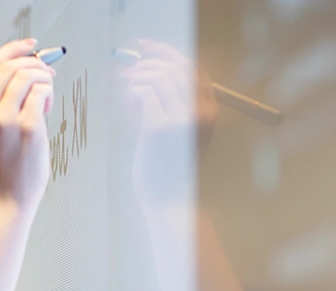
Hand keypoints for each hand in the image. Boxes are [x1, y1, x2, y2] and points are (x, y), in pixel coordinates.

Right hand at [0, 38, 54, 211]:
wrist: (6, 197)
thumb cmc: (3, 164)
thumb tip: (25, 67)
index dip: (12, 49)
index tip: (30, 46)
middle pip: (10, 66)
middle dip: (34, 63)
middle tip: (46, 74)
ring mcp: (5, 120)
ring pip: (28, 75)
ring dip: (43, 79)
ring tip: (45, 97)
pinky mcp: (28, 128)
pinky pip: (41, 92)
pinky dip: (48, 94)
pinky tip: (47, 108)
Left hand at [120, 40, 216, 206]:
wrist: (168, 198)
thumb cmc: (169, 166)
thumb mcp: (180, 131)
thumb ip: (174, 103)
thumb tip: (148, 68)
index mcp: (210, 110)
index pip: (192, 68)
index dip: (167, 52)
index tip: (144, 47)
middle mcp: (199, 111)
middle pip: (174, 67)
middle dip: (146, 63)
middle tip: (126, 71)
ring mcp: (180, 118)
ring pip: (156, 76)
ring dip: (136, 81)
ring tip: (129, 98)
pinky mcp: (158, 127)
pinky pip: (142, 92)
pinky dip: (131, 95)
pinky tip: (130, 111)